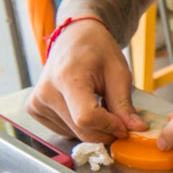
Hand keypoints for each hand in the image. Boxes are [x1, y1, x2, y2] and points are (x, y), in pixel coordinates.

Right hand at [26, 21, 146, 142]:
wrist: (75, 38)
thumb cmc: (98, 51)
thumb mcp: (118, 74)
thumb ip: (124, 105)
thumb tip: (137, 129)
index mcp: (67, 78)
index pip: (86, 118)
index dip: (110, 126)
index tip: (125, 125)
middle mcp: (46, 92)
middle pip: (81, 130)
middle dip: (106, 131)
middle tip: (119, 118)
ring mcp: (37, 102)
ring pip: (74, 134)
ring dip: (95, 128)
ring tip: (99, 104)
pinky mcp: (34, 109)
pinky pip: (64, 131)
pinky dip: (81, 126)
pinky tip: (85, 107)